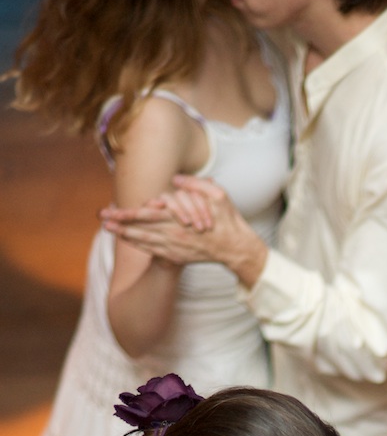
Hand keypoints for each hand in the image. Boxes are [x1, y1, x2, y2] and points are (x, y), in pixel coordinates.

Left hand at [101, 177, 267, 286]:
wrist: (236, 248)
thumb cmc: (228, 220)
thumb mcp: (218, 196)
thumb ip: (196, 185)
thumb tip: (175, 180)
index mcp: (181, 219)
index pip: (150, 214)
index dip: (130, 213)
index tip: (114, 209)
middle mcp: (175, 234)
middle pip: (142, 227)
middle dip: (120, 223)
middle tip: (102, 219)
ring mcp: (175, 247)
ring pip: (145, 241)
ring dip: (125, 235)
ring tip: (108, 229)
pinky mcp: (178, 255)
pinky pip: (154, 251)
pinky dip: (139, 245)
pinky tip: (127, 240)